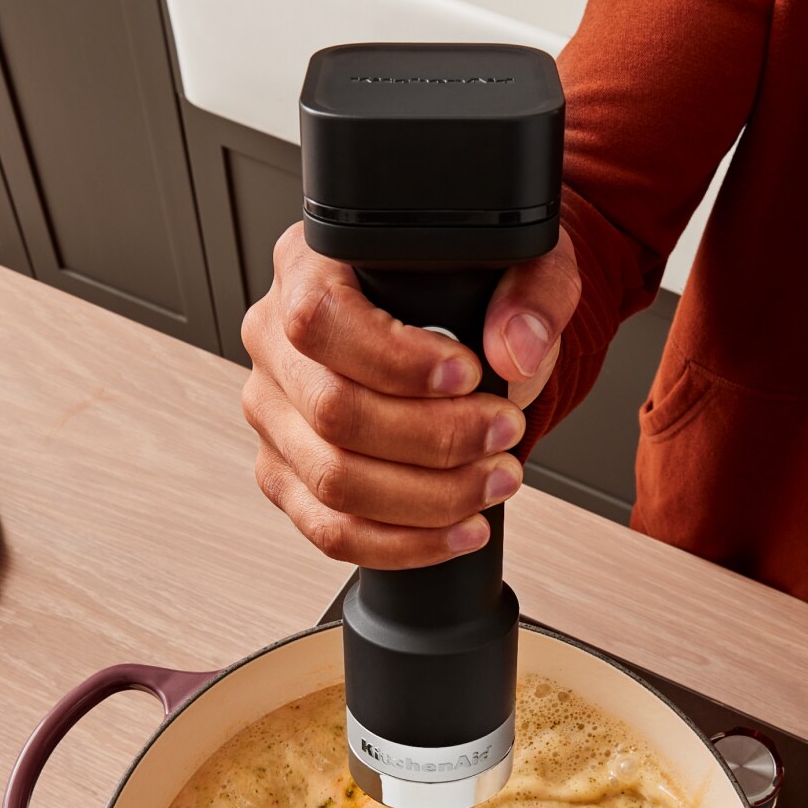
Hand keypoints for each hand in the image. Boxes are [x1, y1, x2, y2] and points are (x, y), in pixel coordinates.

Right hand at [240, 222, 580, 567]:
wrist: (465, 340)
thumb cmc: (472, 296)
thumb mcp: (519, 265)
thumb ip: (532, 294)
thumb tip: (516, 348)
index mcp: (308, 268)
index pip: (320, 318)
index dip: (394, 359)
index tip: (468, 375)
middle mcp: (275, 343)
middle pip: (332, 411)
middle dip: (434, 438)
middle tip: (503, 435)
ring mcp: (275, 416)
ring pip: (332, 481)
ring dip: (428, 497)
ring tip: (495, 481)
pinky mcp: (287, 476)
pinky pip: (332, 530)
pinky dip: (405, 542)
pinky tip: (460, 528)